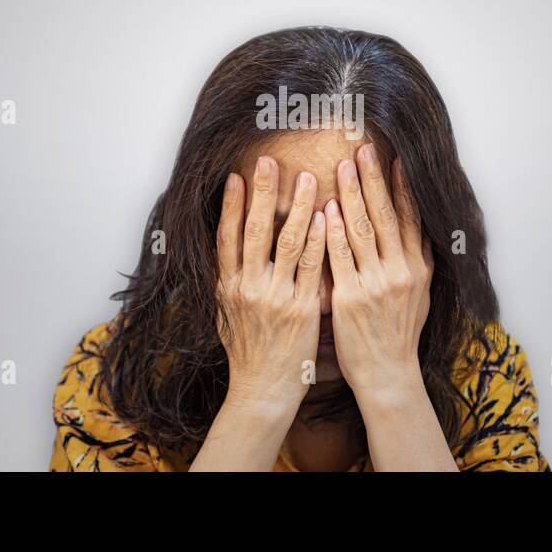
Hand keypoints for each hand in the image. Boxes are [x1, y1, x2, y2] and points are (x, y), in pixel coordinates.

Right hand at [214, 156, 326, 415]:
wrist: (263, 390)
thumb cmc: (248, 353)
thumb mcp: (227, 315)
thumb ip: (228, 283)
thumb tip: (226, 253)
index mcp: (227, 287)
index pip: (226, 238)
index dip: (229, 205)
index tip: (235, 177)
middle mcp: (248, 288)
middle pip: (253, 231)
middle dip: (262, 193)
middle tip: (269, 161)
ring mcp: (276, 297)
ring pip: (287, 242)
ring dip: (297, 206)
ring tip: (306, 177)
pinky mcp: (303, 308)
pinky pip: (312, 266)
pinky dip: (318, 239)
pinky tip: (326, 216)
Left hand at [324, 143, 433, 400]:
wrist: (388, 374)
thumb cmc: (399, 335)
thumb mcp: (420, 295)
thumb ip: (419, 260)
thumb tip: (422, 228)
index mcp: (417, 269)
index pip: (410, 219)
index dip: (402, 187)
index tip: (395, 159)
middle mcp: (399, 272)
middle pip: (385, 216)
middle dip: (373, 180)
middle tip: (363, 149)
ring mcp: (374, 284)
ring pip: (361, 230)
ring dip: (351, 194)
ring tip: (342, 166)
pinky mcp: (349, 298)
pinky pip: (339, 257)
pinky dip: (332, 231)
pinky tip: (326, 208)